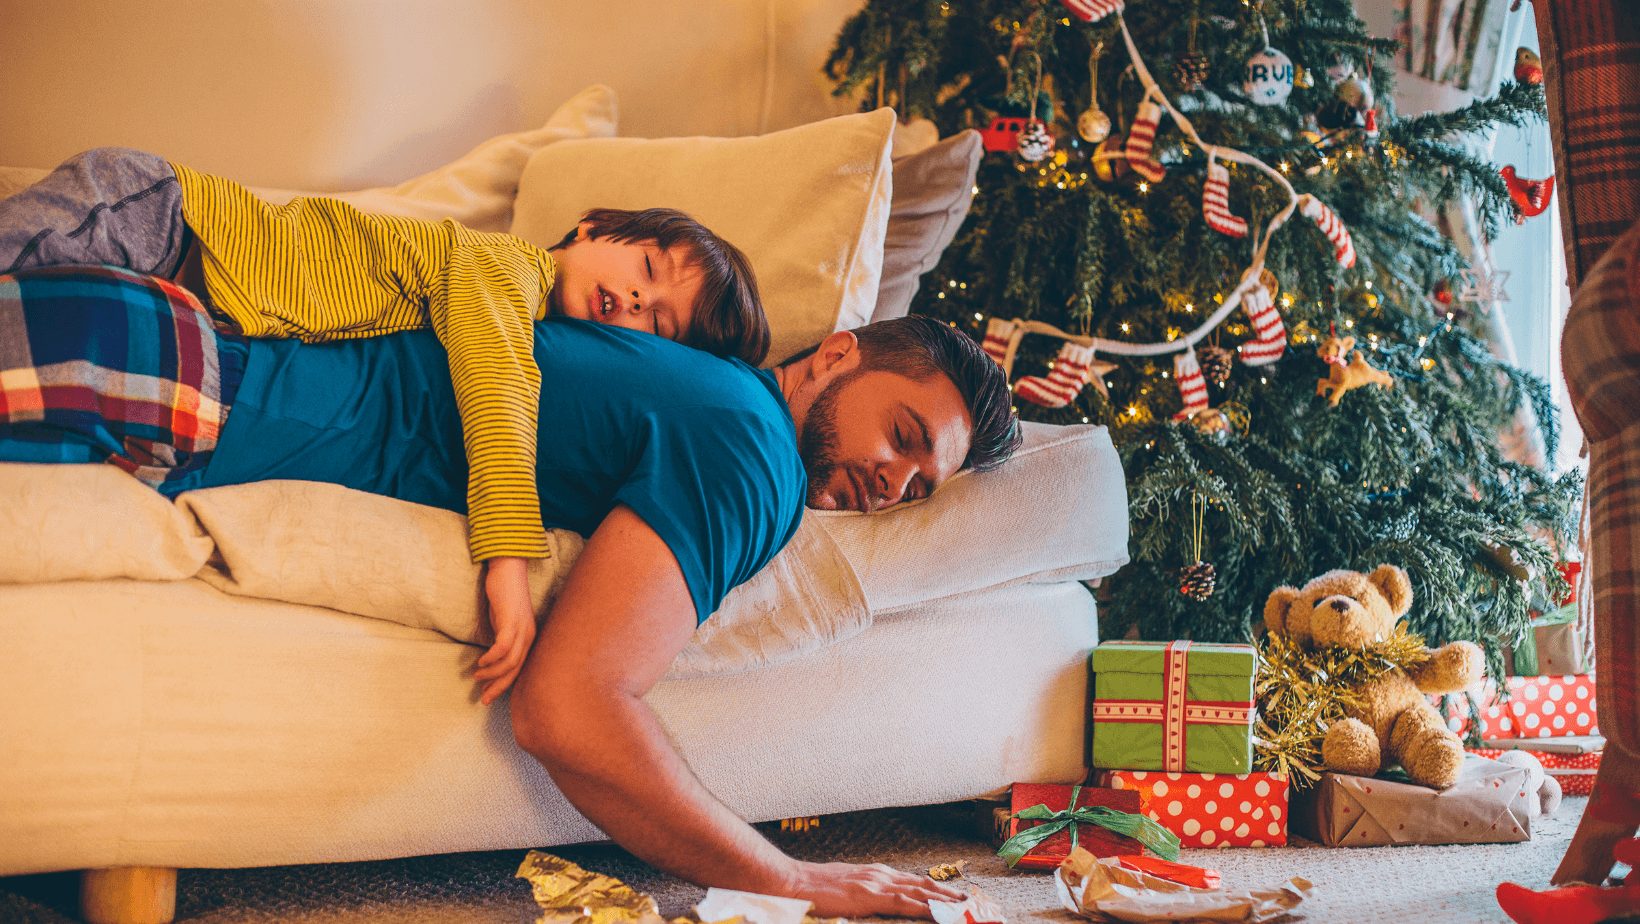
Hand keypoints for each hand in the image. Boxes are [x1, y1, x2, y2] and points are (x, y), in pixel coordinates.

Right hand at [475, 556, 534, 704]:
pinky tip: (480, 661)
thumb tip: (491, 657)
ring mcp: (522, 628)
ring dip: (492, 673)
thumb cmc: (505, 595)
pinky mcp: (511, 620)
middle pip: (516, 671)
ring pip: (510, 662)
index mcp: (528, 639)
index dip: (504, 685)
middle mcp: (529, 636)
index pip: (519, 670)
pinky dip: (491, 657)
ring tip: (477, 676)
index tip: (489, 694)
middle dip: (499, 687)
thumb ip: (501, 638)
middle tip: (483, 698)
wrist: (508, 568)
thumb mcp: (505, 622)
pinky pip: (503, 646)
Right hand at [786, 860, 967, 919]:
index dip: (938, 889)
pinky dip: (924, 907)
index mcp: (877, 873)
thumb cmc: (816, 888)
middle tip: (973, 901)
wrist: (794, 882)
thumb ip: (866, 892)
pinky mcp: (869, 895)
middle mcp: (881, 875)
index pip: (915, 882)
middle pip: (924, 884)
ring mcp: (876, 883)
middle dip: (949, 894)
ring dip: (944, 899)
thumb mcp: (847, 886)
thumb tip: (879, 900)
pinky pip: (904, 903)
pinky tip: (938, 912)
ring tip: (965, 906)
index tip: (957, 896)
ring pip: (920, 891)